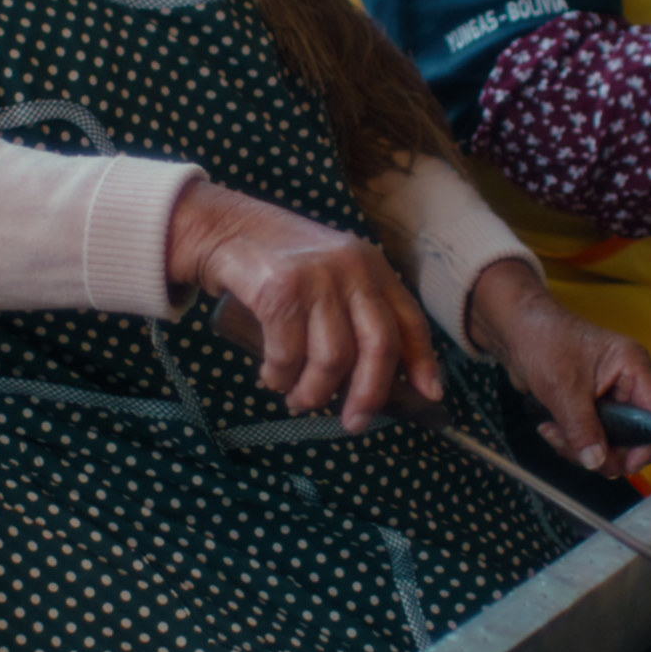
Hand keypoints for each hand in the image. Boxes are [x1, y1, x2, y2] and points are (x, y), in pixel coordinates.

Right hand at [167, 179, 441, 432]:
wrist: (222, 228)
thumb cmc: (277, 263)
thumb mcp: (328, 276)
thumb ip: (352, 312)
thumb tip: (369, 382)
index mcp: (371, 266)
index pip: (409, 318)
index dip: (422, 361)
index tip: (428, 395)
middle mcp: (352, 268)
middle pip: (379, 345)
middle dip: (369, 393)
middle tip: (355, 423)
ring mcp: (317, 277)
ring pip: (333, 358)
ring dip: (314, 392)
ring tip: (298, 399)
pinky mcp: (281, 289)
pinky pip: (288, 354)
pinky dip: (280, 376)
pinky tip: (272, 377)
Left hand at [466, 260, 650, 475]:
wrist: (514, 329)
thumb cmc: (542, 339)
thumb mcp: (563, 389)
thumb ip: (583, 429)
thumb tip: (597, 462)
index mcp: (634, 368)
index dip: (648, 445)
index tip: (623, 461)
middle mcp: (628, 383)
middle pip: (637, 436)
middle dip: (605, 451)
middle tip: (578, 451)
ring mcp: (610, 396)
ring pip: (611, 442)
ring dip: (582, 448)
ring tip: (553, 433)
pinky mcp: (592, 407)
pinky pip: (592, 438)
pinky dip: (572, 441)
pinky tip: (551, 428)